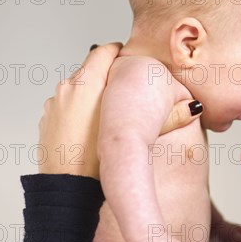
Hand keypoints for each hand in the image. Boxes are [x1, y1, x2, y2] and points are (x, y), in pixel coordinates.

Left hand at [38, 43, 203, 178]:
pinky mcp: (47, 120)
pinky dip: (78, 110)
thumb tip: (193, 108)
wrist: (65, 190)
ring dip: (92, 94)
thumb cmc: (97, 162)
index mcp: (87, 83)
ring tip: (109, 112)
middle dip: (108, 76)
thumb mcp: (136, 135)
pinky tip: (90, 128)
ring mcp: (54, 104)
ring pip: (78, 88)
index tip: (129, 63)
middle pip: (91, 69)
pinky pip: (65, 106)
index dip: (120, 53)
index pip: (106, 50)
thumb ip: (167, 117)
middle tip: (125, 90)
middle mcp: (67, 88)